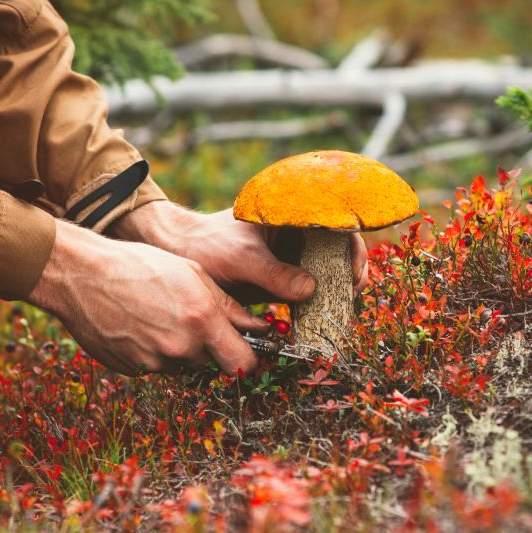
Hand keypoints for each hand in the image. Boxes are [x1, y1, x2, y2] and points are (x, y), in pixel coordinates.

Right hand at [28, 220, 266, 376]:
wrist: (83, 275)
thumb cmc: (140, 265)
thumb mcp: (193, 273)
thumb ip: (229, 306)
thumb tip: (258, 326)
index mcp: (202, 321)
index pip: (244, 363)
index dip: (247, 356)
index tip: (243, 346)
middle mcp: (181, 347)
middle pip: (212, 363)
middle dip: (209, 346)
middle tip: (190, 318)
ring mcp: (154, 362)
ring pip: (183, 365)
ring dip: (180, 348)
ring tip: (159, 315)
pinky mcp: (132, 370)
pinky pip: (155, 366)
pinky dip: (153, 351)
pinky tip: (139, 325)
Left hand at [109, 201, 368, 298]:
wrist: (178, 254)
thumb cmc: (206, 244)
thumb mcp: (240, 259)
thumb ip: (274, 274)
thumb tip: (310, 290)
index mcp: (291, 213)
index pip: (338, 222)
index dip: (353, 245)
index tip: (353, 271)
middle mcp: (296, 232)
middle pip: (338, 250)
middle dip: (348, 273)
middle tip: (350, 296)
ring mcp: (290, 255)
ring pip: (326, 271)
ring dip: (335, 290)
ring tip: (337, 311)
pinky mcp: (282, 277)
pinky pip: (308, 289)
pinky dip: (317, 303)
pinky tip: (318, 319)